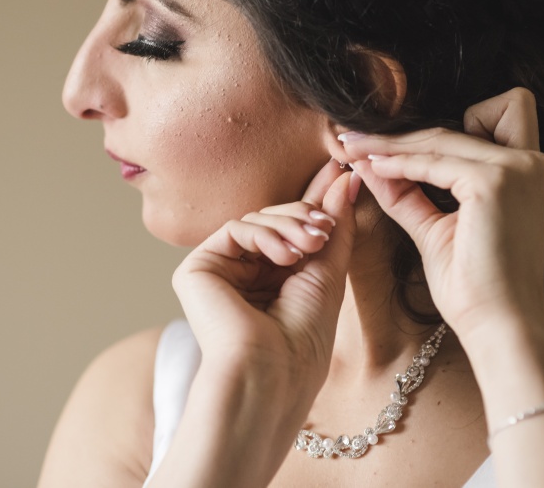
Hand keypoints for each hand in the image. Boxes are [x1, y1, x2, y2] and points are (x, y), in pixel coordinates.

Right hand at [171, 159, 358, 395]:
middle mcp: (244, 272)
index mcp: (273, 276)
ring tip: (313, 244)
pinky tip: (285, 258)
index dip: (317, 198)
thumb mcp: (328, 272)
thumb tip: (346, 177)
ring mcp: (220, 269)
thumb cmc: (303, 338)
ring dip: (291, 224)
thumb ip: (334, 225)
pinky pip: (235, 229)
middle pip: (275, 217)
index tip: (342, 171)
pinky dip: (265, 235)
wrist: (272, 373)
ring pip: (257, 219)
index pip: (293, 226)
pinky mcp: (198, 268)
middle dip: (306, 214)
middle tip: (325, 228)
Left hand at [339, 88, 543, 342]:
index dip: (436, 129)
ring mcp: (517, 169)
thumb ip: (408, 191)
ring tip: (352, 152)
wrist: (498, 327)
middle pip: (455, 119)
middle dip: (404, 130)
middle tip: (353, 140)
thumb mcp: (437, 227)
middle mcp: (531, 162)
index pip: (481, 121)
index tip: (381, 141)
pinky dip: (399, 163)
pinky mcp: (495, 182)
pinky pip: (433, 160)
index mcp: (527, 171)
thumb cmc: (475, 286)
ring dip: (391, 143)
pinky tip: (373, 170)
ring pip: (439, 136)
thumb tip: (369, 162)